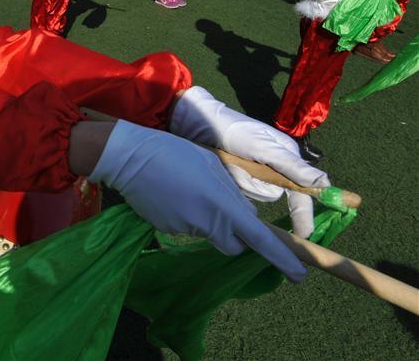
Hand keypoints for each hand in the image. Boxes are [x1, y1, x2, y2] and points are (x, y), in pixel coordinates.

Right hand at [89, 121, 305, 281]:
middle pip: (233, 245)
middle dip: (236, 236)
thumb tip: (243, 213)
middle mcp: (206, 223)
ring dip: (207, 219)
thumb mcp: (213, 166)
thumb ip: (232, 193)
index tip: (300, 276)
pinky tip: (172, 194)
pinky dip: (185, 215)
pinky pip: (186, 227)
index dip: (282, 258)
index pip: (259, 239)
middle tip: (225, 211)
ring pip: (208, 233)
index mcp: (222, 205)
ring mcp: (184, 229)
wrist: (129, 157)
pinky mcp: (166, 229)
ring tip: (188, 189)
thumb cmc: (176, 153)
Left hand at [169, 86, 329, 236]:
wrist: (198, 126)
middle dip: (255, 185)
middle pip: (275, 194)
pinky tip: (224, 171)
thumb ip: (291, 166)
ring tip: (229, 164)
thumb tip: (325, 184)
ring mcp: (256, 175)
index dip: (304, 213)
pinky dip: (233, 184)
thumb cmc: (235, 131)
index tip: (305, 233)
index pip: (304, 191)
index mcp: (288, 158)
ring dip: (242, 183)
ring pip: (256, 194)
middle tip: (240, 172)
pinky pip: (241, 192)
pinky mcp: (239, 178)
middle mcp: (276, 169)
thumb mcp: (264, 147)